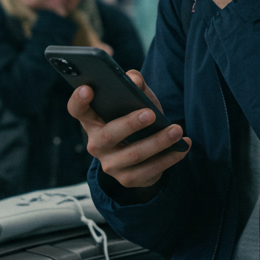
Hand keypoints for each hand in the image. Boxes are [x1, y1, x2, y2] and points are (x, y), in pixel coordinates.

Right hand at [70, 70, 189, 188]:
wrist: (144, 155)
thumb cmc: (136, 118)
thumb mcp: (136, 100)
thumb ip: (134, 86)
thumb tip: (135, 80)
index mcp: (92, 120)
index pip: (77, 110)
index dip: (78, 100)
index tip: (88, 88)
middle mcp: (96, 144)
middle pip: (108, 135)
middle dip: (130, 124)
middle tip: (151, 114)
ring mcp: (110, 164)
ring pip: (134, 154)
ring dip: (158, 142)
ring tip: (177, 130)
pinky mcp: (127, 179)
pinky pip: (149, 170)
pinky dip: (169, 158)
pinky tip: (182, 147)